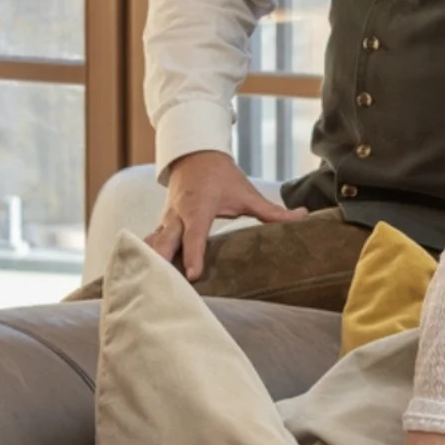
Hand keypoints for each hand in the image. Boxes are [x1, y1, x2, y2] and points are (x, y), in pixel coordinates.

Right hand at [147, 150, 308, 280]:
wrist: (194, 155)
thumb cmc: (221, 176)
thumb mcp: (247, 193)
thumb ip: (273, 211)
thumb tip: (303, 216)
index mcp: (199, 207)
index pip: (195, 234)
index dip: (194, 255)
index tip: (193, 276)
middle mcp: (177, 215)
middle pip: (165, 242)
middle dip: (161, 264)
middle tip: (163, 288)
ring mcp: (165, 220)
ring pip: (152, 244)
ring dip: (150, 264)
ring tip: (148, 289)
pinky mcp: (160, 225)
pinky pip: (149, 243)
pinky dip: (145, 259)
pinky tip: (141, 279)